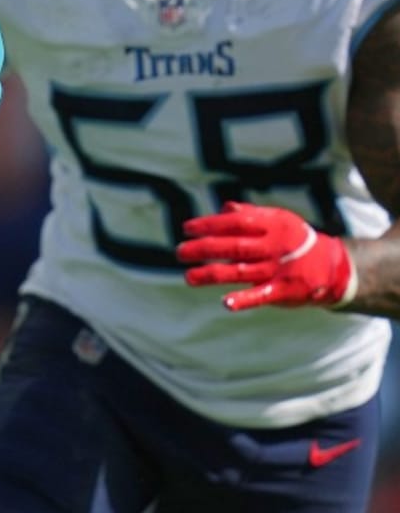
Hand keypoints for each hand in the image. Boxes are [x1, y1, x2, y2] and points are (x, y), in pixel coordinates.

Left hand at [176, 201, 355, 311]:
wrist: (333, 266)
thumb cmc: (296, 240)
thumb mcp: (279, 220)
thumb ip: (250, 215)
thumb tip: (222, 209)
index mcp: (271, 225)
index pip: (234, 223)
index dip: (209, 225)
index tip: (186, 229)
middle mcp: (273, 246)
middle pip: (233, 246)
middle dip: (204, 249)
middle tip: (180, 252)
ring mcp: (278, 269)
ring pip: (240, 271)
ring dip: (212, 274)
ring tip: (189, 277)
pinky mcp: (283, 290)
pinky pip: (261, 295)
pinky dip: (244, 300)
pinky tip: (225, 303)